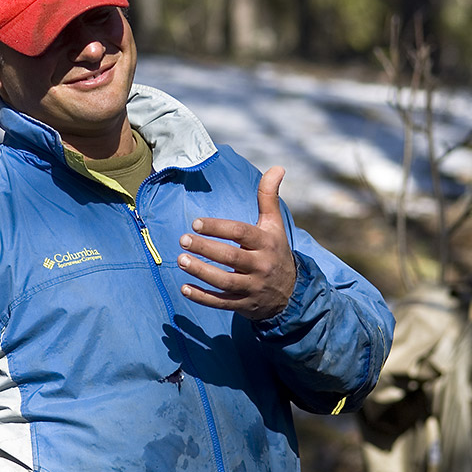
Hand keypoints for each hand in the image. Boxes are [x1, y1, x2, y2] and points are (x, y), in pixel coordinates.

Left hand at [177, 166, 296, 320]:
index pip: (241, 233)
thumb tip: (277, 166)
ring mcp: (252, 287)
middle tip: (182, 239)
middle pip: (231, 256)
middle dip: (206, 248)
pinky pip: (222, 302)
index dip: (218, 227)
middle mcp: (261, 265)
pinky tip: (184, 288)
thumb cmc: (275, 250)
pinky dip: (203, 297)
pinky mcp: (244, 304)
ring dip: (201, 272)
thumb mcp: (274, 225)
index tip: (196, 223)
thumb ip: (269, 196)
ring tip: (180, 260)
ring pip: (225, 281)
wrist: (291, 293)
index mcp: (266, 242)